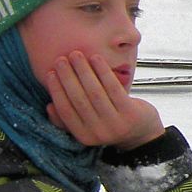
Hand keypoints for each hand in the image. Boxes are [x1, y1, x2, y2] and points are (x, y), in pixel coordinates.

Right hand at [42, 50, 165, 149]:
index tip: (51, 73)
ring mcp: (116, 124)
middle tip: (61, 60)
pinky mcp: (130, 113)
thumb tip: (50, 106)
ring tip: (76, 55)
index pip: (65, 110)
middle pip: (79, 99)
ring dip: (83, 71)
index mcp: (84, 136)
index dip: (56, 90)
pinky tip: (96, 58)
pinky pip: (114, 88)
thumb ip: (67, 120)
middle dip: (68, 77)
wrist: (142, 133)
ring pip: (95, 92)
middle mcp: (99, 132)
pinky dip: (103, 71)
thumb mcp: (87, 126)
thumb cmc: (109, 123)